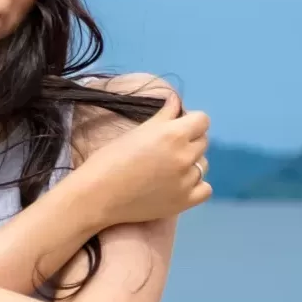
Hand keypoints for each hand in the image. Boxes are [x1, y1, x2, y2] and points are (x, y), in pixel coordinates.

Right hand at [76, 92, 211, 227]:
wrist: (96, 196)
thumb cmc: (110, 159)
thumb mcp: (137, 132)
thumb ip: (163, 115)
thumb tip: (177, 101)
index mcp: (174, 134)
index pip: (202, 120)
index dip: (190, 122)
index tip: (176, 128)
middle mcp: (184, 156)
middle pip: (203, 142)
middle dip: (189, 142)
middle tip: (166, 151)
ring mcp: (186, 180)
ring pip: (202, 165)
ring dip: (190, 164)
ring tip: (167, 170)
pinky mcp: (184, 201)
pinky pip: (204, 189)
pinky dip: (194, 186)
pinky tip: (178, 185)